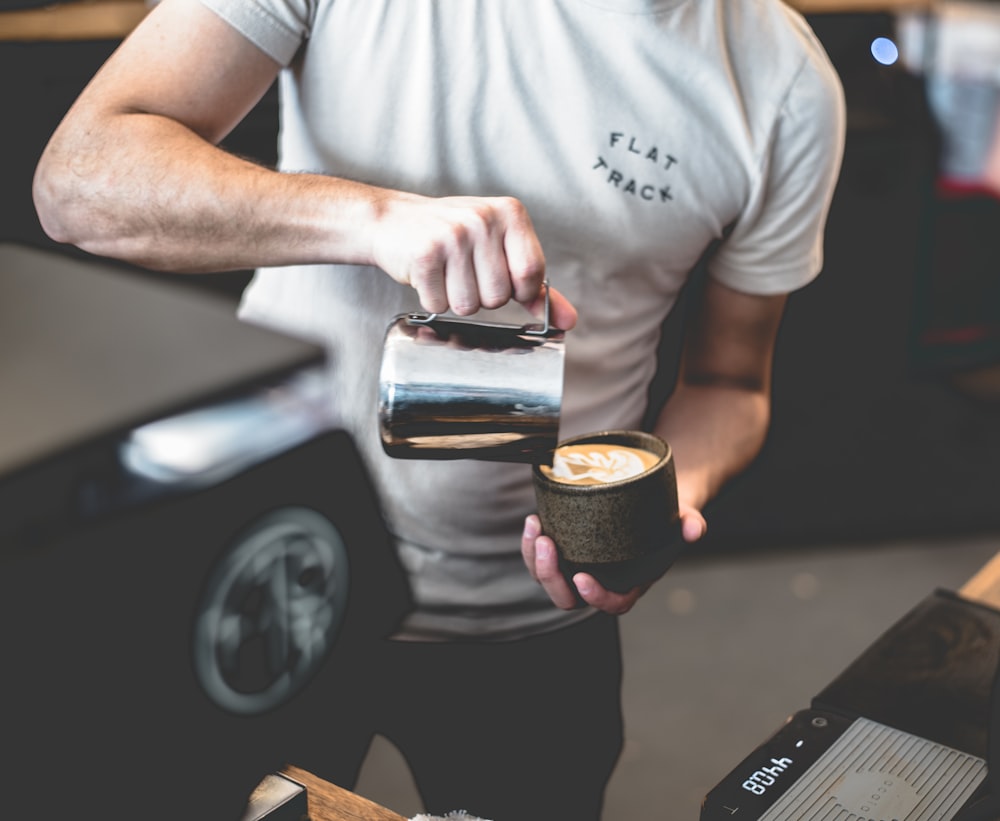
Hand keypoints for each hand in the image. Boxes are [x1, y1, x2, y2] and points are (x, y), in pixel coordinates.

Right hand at [371, 192, 576, 328]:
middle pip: (499, 297)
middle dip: (481, 295)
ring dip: (455, 299)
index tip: (498, 275)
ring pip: (469, 306)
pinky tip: (427, 275)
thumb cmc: (453, 237)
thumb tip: (569, 322)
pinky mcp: (425, 254)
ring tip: (445, 273)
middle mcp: (484, 219)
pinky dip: (432, 298)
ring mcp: (453, 235)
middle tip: (463, 271)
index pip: (531, 274)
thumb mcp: (499, 250)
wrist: (392, 221)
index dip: (516, 289)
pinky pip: (440, 304)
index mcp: (510, 213)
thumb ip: (536, 287)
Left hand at [521, 506, 706, 614]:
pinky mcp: (566, 551)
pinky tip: (534, 521)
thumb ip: (690, 522)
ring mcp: (581, 566)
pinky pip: (543, 559)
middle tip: (547, 544)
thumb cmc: (667, 512)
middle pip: (570, 598)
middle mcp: (604, 579)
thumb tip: (695, 529)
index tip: (581, 579)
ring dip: (535, 559)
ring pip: (550, 580)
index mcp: (633, 580)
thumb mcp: (683, 514)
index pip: (614, 603)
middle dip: (551, 576)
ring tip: (535, 527)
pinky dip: (532, 544)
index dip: (597, 598)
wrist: (653, 498)